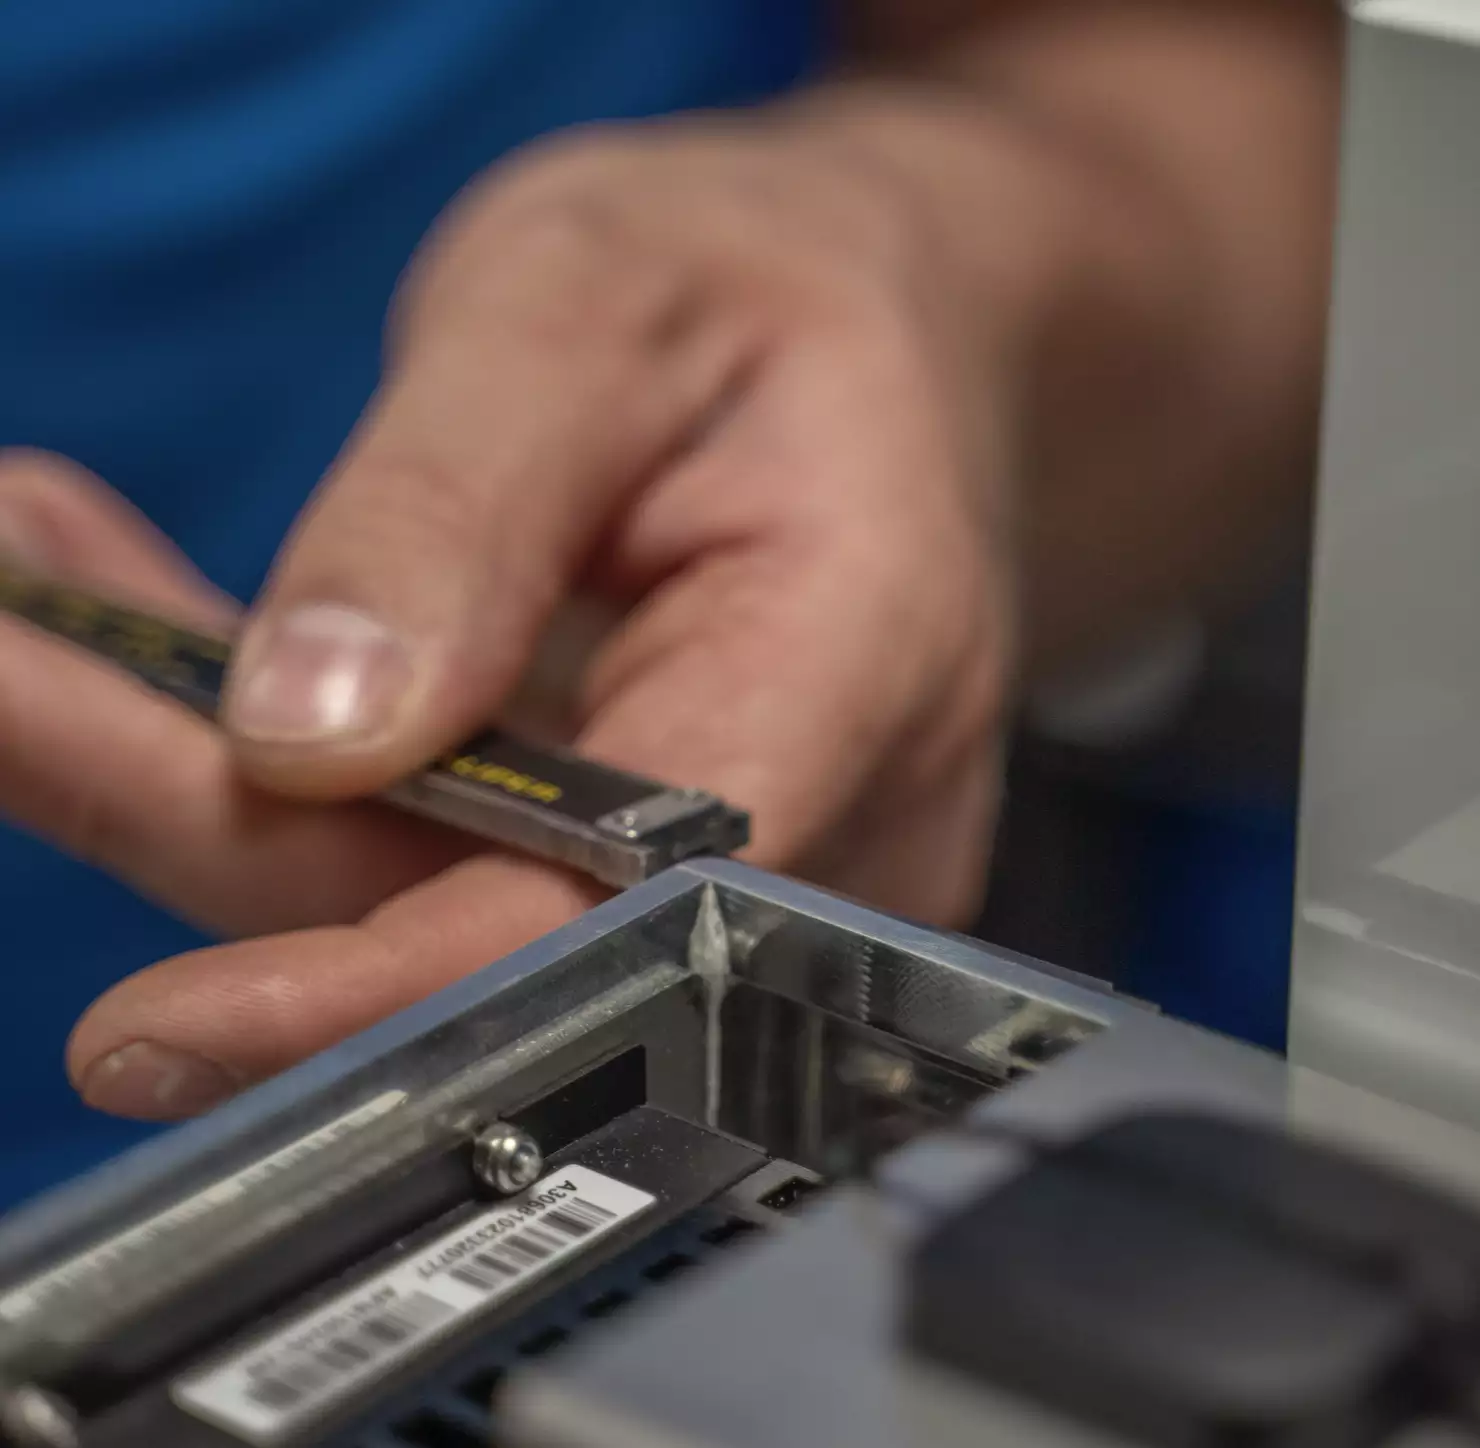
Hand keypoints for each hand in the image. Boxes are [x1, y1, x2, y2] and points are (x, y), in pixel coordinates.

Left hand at [0, 97, 1018, 1118]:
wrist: (873, 324)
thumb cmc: (768, 291)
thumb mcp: (592, 311)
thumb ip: (455, 510)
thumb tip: (307, 734)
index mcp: (856, 675)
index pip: (621, 916)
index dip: (386, 987)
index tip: (161, 1030)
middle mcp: (831, 816)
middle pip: (488, 917)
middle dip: (223, 823)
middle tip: (23, 682)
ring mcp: (752, 850)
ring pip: (447, 891)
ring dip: (223, 778)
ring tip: (54, 620)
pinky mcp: (668, 849)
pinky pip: (457, 848)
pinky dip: (294, 762)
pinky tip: (161, 654)